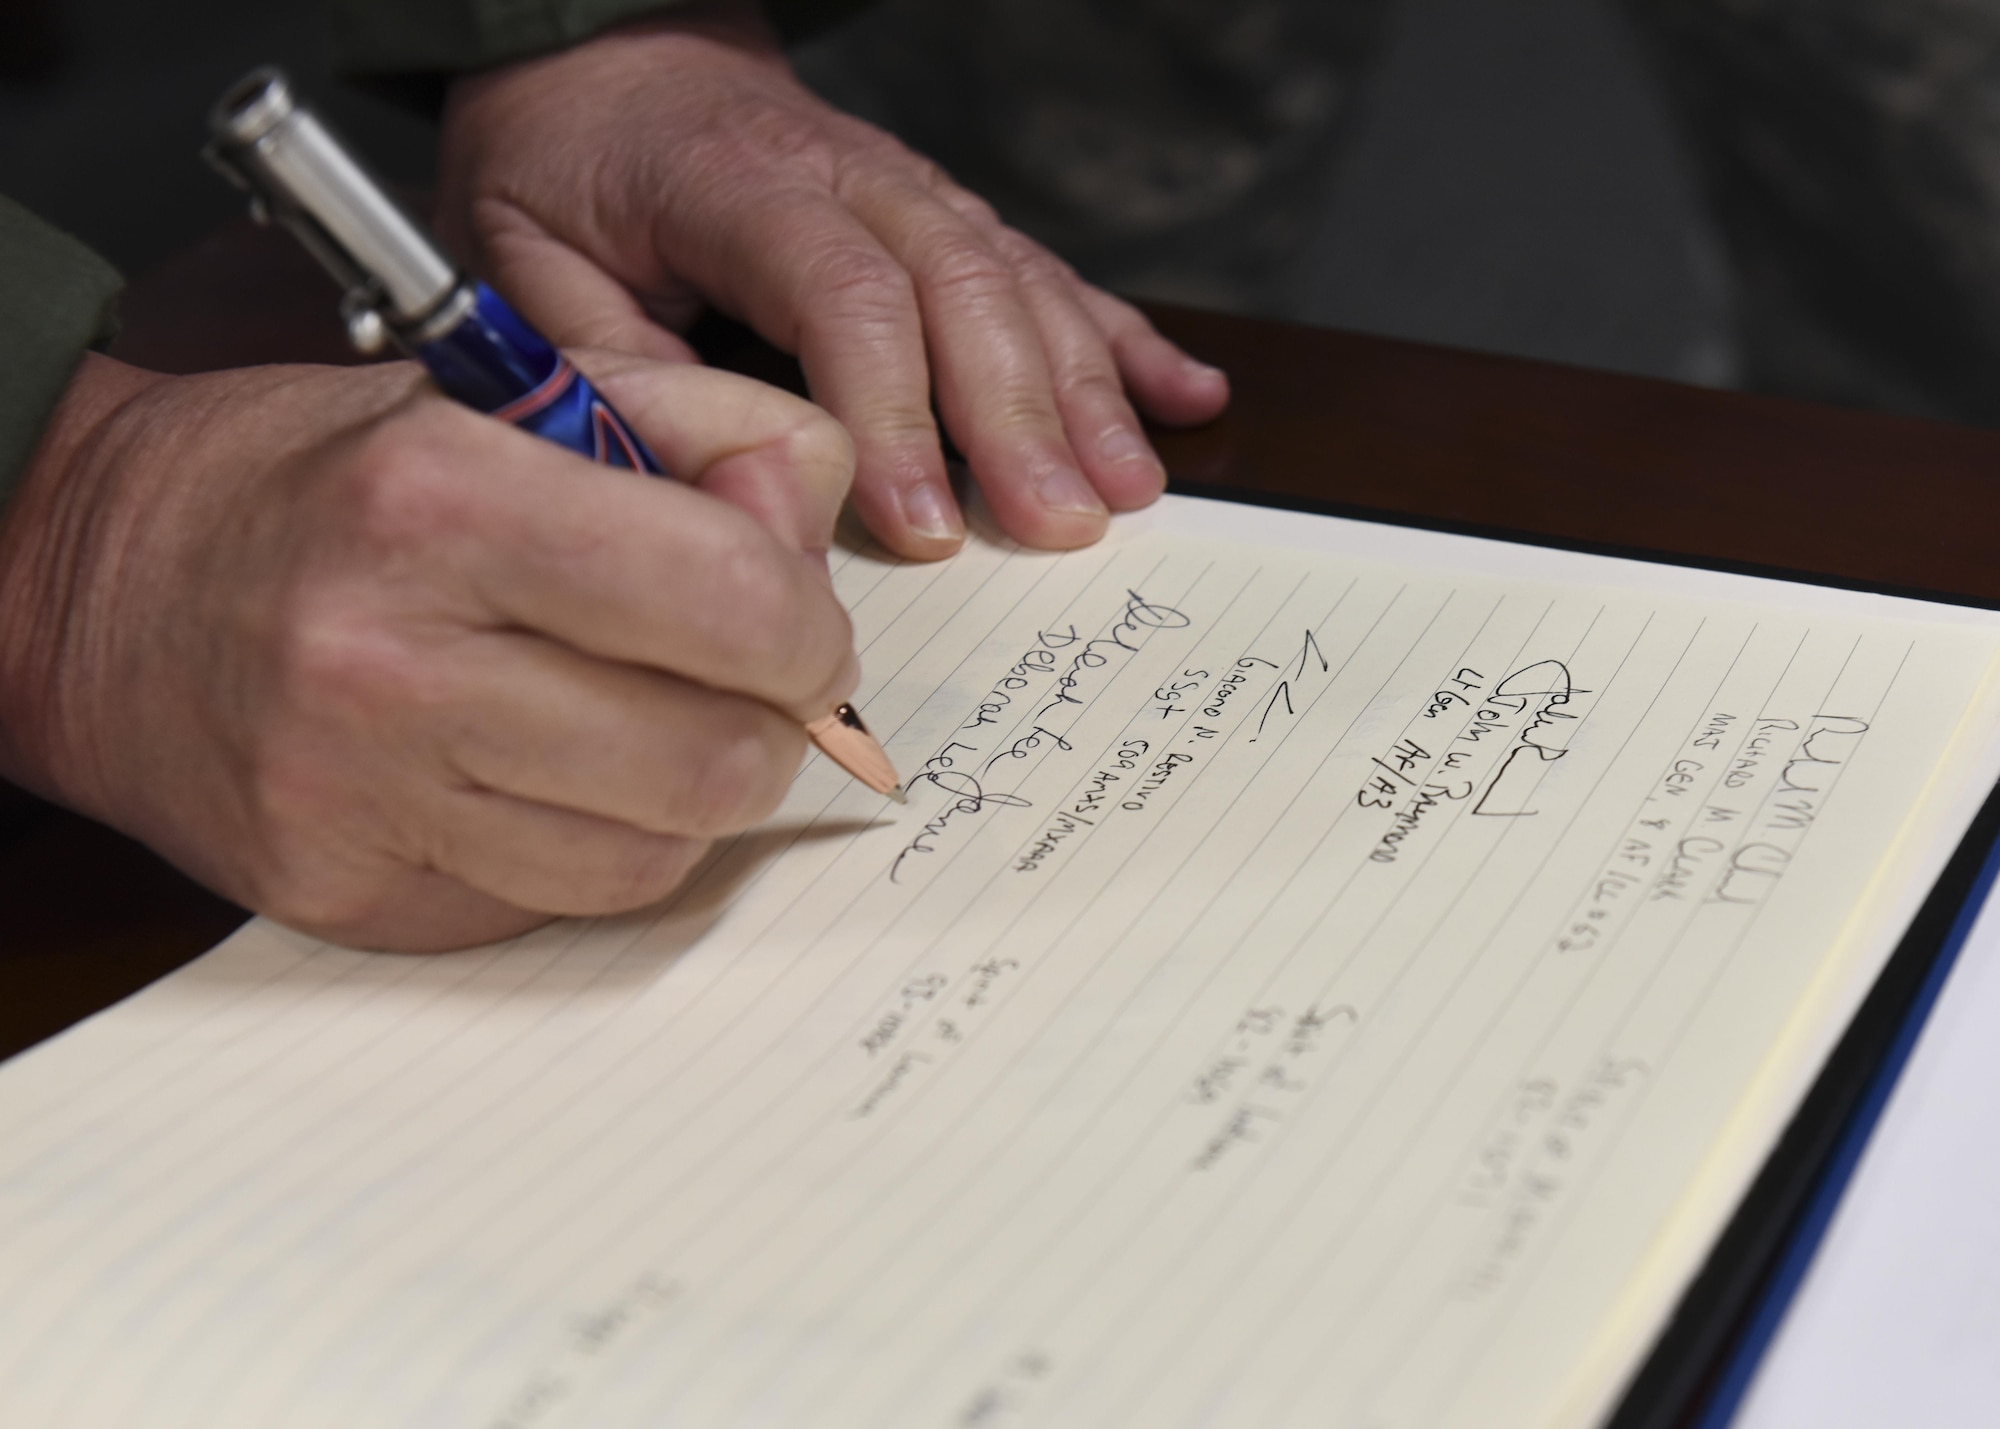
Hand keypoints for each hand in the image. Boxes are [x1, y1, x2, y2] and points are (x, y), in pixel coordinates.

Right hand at [0, 352, 856, 950]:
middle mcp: (390, 664)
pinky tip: (558, 779)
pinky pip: (564, 907)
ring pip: (657, 858)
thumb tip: (814, 537)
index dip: (808, 625)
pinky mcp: (352, 898)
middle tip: (747, 688)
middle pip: (715, 761)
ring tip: (649, 724)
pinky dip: (602, 847)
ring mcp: (362, 803)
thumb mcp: (507, 390)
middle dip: (773, 727)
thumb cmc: (320, 480)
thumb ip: (704, 430)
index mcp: (440, 502)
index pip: (733, 601)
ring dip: (695, 797)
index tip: (797, 623)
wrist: (89, 585)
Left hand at [437, 4, 1229, 560]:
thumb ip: (608, 376)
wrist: (608, 63)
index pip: (846, 296)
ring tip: (1131, 490)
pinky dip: (1124, 339)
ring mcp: (917, 190)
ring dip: (1087, 390)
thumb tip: (708, 493)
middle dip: (1022, 416)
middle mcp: (854, 174)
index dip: (897, 413)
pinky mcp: (950, 216)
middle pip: (965, 287)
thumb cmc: (566, 177)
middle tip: (1063, 526)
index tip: (926, 526)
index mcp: (742, 184)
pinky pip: (1052, 271)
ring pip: (1024, 281)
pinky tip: (1188, 398)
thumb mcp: (530, 271)